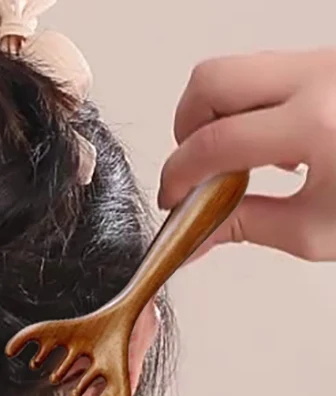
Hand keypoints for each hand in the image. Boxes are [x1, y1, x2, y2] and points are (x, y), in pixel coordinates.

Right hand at [158, 48, 335, 261]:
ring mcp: (328, 63)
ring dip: (215, 116)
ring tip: (234, 162)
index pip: (213, 142)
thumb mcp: (316, 231)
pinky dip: (249, 108)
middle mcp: (321, 79)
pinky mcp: (332, 65)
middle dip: (184, 128)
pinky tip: (268, 148)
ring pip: (236, 69)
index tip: (171, 198)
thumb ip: (244, 227)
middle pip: (210, 81)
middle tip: (193, 169)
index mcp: (317, 124)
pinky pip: (267, 73)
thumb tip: (196, 236)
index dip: (178, 174)